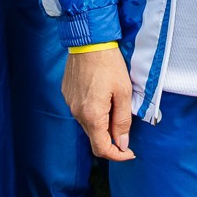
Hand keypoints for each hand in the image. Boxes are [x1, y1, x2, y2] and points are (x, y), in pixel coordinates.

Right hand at [62, 46, 135, 160]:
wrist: (89, 40)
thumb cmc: (109, 64)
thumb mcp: (124, 92)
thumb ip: (123, 121)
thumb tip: (122, 144)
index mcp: (92, 115)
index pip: (101, 148)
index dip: (117, 155)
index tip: (129, 152)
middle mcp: (77, 113)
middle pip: (94, 137)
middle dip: (111, 139)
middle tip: (126, 131)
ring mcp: (70, 103)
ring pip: (87, 124)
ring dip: (102, 124)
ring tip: (114, 106)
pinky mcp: (67, 94)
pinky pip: (81, 111)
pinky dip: (93, 111)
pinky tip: (102, 96)